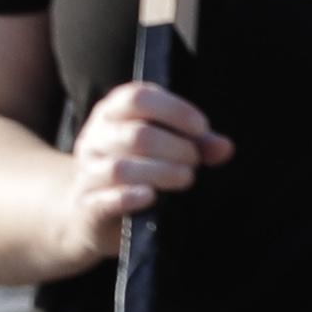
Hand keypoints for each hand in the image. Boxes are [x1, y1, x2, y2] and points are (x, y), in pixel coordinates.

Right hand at [62, 79, 228, 268]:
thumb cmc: (137, 170)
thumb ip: (197, 144)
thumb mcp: (164, 148)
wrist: (88, 213)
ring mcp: (87, 173)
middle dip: (176, 148)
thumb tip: (224, 147)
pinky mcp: (88, 206)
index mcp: (112, 114)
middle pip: (137, 135)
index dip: (174, 110)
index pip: (137, 97)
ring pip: (122, 167)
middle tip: (194, 161)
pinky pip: (106, 199)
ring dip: (163, 172)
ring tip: (186, 178)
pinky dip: (130, 197)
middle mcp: (95, 139)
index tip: (201, 127)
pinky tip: (151, 196)